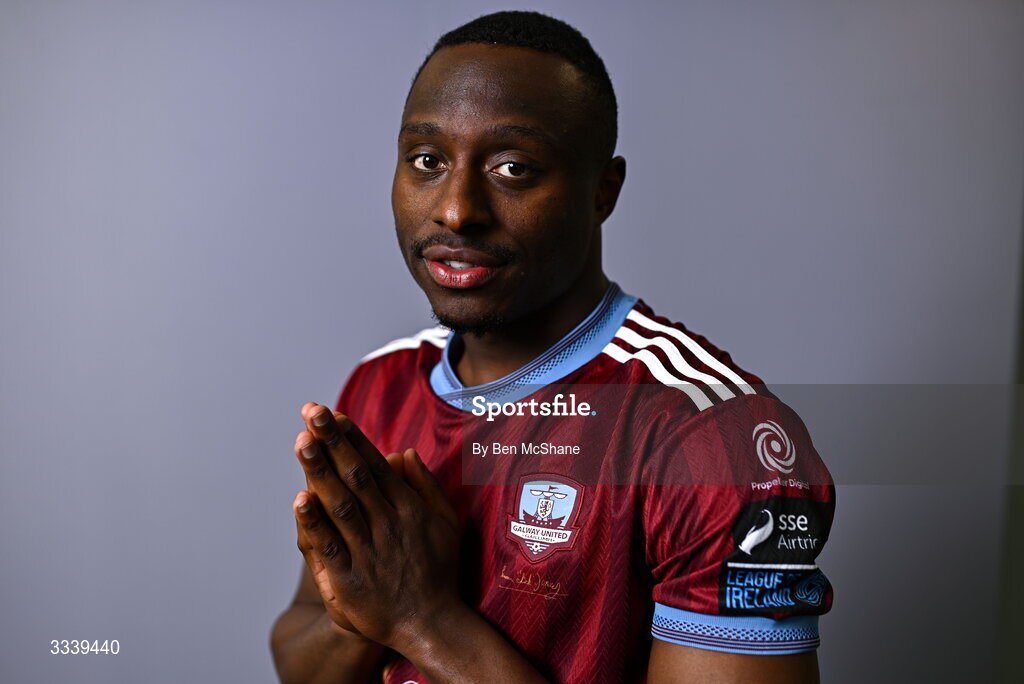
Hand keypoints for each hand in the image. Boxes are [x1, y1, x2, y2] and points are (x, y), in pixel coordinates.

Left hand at [291, 403, 459, 648]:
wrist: (431, 624)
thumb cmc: (438, 571)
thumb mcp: (445, 522)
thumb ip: (425, 485)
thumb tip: (404, 452)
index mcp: (407, 508)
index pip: (375, 464)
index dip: (352, 438)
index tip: (332, 414)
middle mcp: (388, 525)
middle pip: (356, 476)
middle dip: (332, 442)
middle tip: (311, 411)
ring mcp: (368, 552)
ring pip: (341, 505)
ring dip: (320, 472)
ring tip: (302, 442)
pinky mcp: (350, 581)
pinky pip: (331, 547)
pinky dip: (315, 524)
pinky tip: (300, 500)